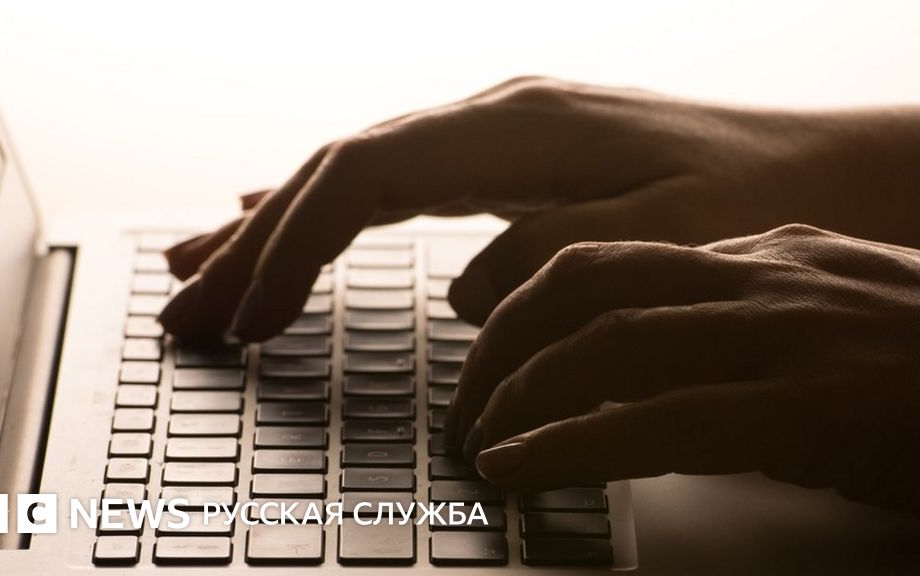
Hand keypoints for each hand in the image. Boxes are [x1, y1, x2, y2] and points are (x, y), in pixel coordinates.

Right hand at [157, 76, 918, 341]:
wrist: (824, 167)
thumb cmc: (754, 201)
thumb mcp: (658, 238)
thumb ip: (548, 257)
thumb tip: (464, 292)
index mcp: (515, 129)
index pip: (358, 180)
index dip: (288, 247)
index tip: (249, 319)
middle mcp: (491, 114)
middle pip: (334, 169)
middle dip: (253, 241)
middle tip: (186, 304)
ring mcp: (495, 131)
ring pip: (354, 172)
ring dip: (275, 224)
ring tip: (204, 267)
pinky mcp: (508, 156)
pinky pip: (392, 181)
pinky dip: (329, 211)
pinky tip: (286, 219)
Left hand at [447, 224, 919, 513]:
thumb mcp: (827, 316)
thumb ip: (739, 320)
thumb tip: (645, 353)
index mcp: (762, 254)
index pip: (607, 261)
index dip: (528, 309)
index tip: (491, 354)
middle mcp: (762, 278)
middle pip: (584, 289)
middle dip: (502, 347)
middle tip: (466, 405)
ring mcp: (785, 336)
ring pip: (606, 346)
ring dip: (520, 396)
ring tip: (480, 441)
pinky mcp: (807, 408)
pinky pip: (655, 420)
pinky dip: (571, 444)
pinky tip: (523, 467)